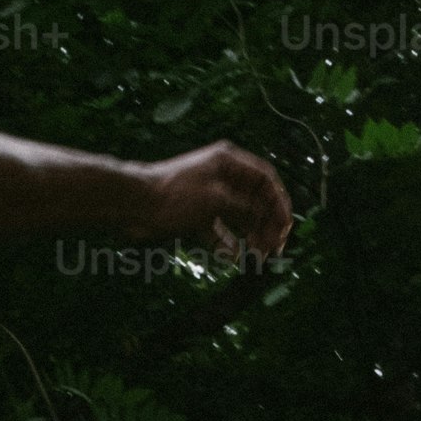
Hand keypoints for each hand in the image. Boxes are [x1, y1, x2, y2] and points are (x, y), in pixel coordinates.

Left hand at [144, 140, 292, 260]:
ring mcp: (210, 197)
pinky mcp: (197, 216)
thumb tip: (265, 221)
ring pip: (239, 218)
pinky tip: (234, 259)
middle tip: (273, 249)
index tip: (286, 227)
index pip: (265, 180)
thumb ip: (245, 209)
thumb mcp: (217, 200)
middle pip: (255, 201)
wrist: (134, 205)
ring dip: (250, 236)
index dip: (279, 203)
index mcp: (229, 162)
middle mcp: (222, 177)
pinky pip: (220, 231)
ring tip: (257, 256)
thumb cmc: (174, 195)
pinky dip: (227, 244)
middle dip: (266, 224)